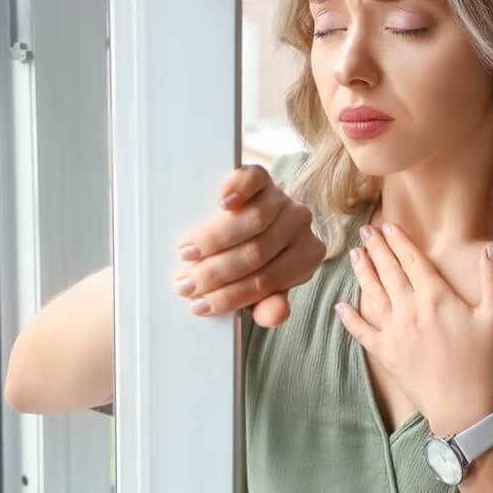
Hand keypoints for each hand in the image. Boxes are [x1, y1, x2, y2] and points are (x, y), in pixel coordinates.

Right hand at [173, 164, 325, 326]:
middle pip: (257, 251)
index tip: (199, 305)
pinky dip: (237, 188)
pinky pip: (254, 179)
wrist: (253, 223)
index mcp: (307, 256)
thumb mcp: (264, 290)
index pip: (268, 281)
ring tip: (186, 254)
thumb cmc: (258, 261)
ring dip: (215, 240)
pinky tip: (221, 201)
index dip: (230, 296)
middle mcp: (301, 224)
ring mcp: (284, 197)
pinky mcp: (264, 177)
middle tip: (185, 284)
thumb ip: (269, 303)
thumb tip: (275, 315)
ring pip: (253, 220)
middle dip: (216, 272)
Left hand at [335, 222, 492, 435]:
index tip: (387, 226)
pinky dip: (349, 318)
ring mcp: (393, 331)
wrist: (463, 407)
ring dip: (362, 273)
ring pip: (373, 294)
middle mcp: (409, 309)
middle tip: (365, 232)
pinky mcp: (384, 353)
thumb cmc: (483, 362)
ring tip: (354, 255)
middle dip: (376, 249)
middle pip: (389, 272)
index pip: (412, 261)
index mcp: (435, 297)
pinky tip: (339, 306)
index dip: (399, 241)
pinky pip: (361, 331)